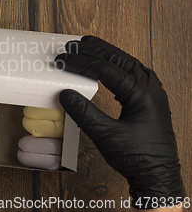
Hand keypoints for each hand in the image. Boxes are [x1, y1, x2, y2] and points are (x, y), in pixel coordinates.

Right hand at [55, 36, 185, 207]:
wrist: (158, 177)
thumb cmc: (136, 157)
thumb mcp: (106, 136)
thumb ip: (84, 113)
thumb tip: (65, 93)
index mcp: (141, 93)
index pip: (106, 69)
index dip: (81, 62)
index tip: (62, 60)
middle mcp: (150, 87)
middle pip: (119, 58)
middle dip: (94, 50)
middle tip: (72, 45)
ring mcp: (152, 92)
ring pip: (127, 63)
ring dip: (105, 54)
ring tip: (86, 47)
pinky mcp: (149, 99)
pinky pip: (131, 73)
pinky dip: (115, 65)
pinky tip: (106, 68)